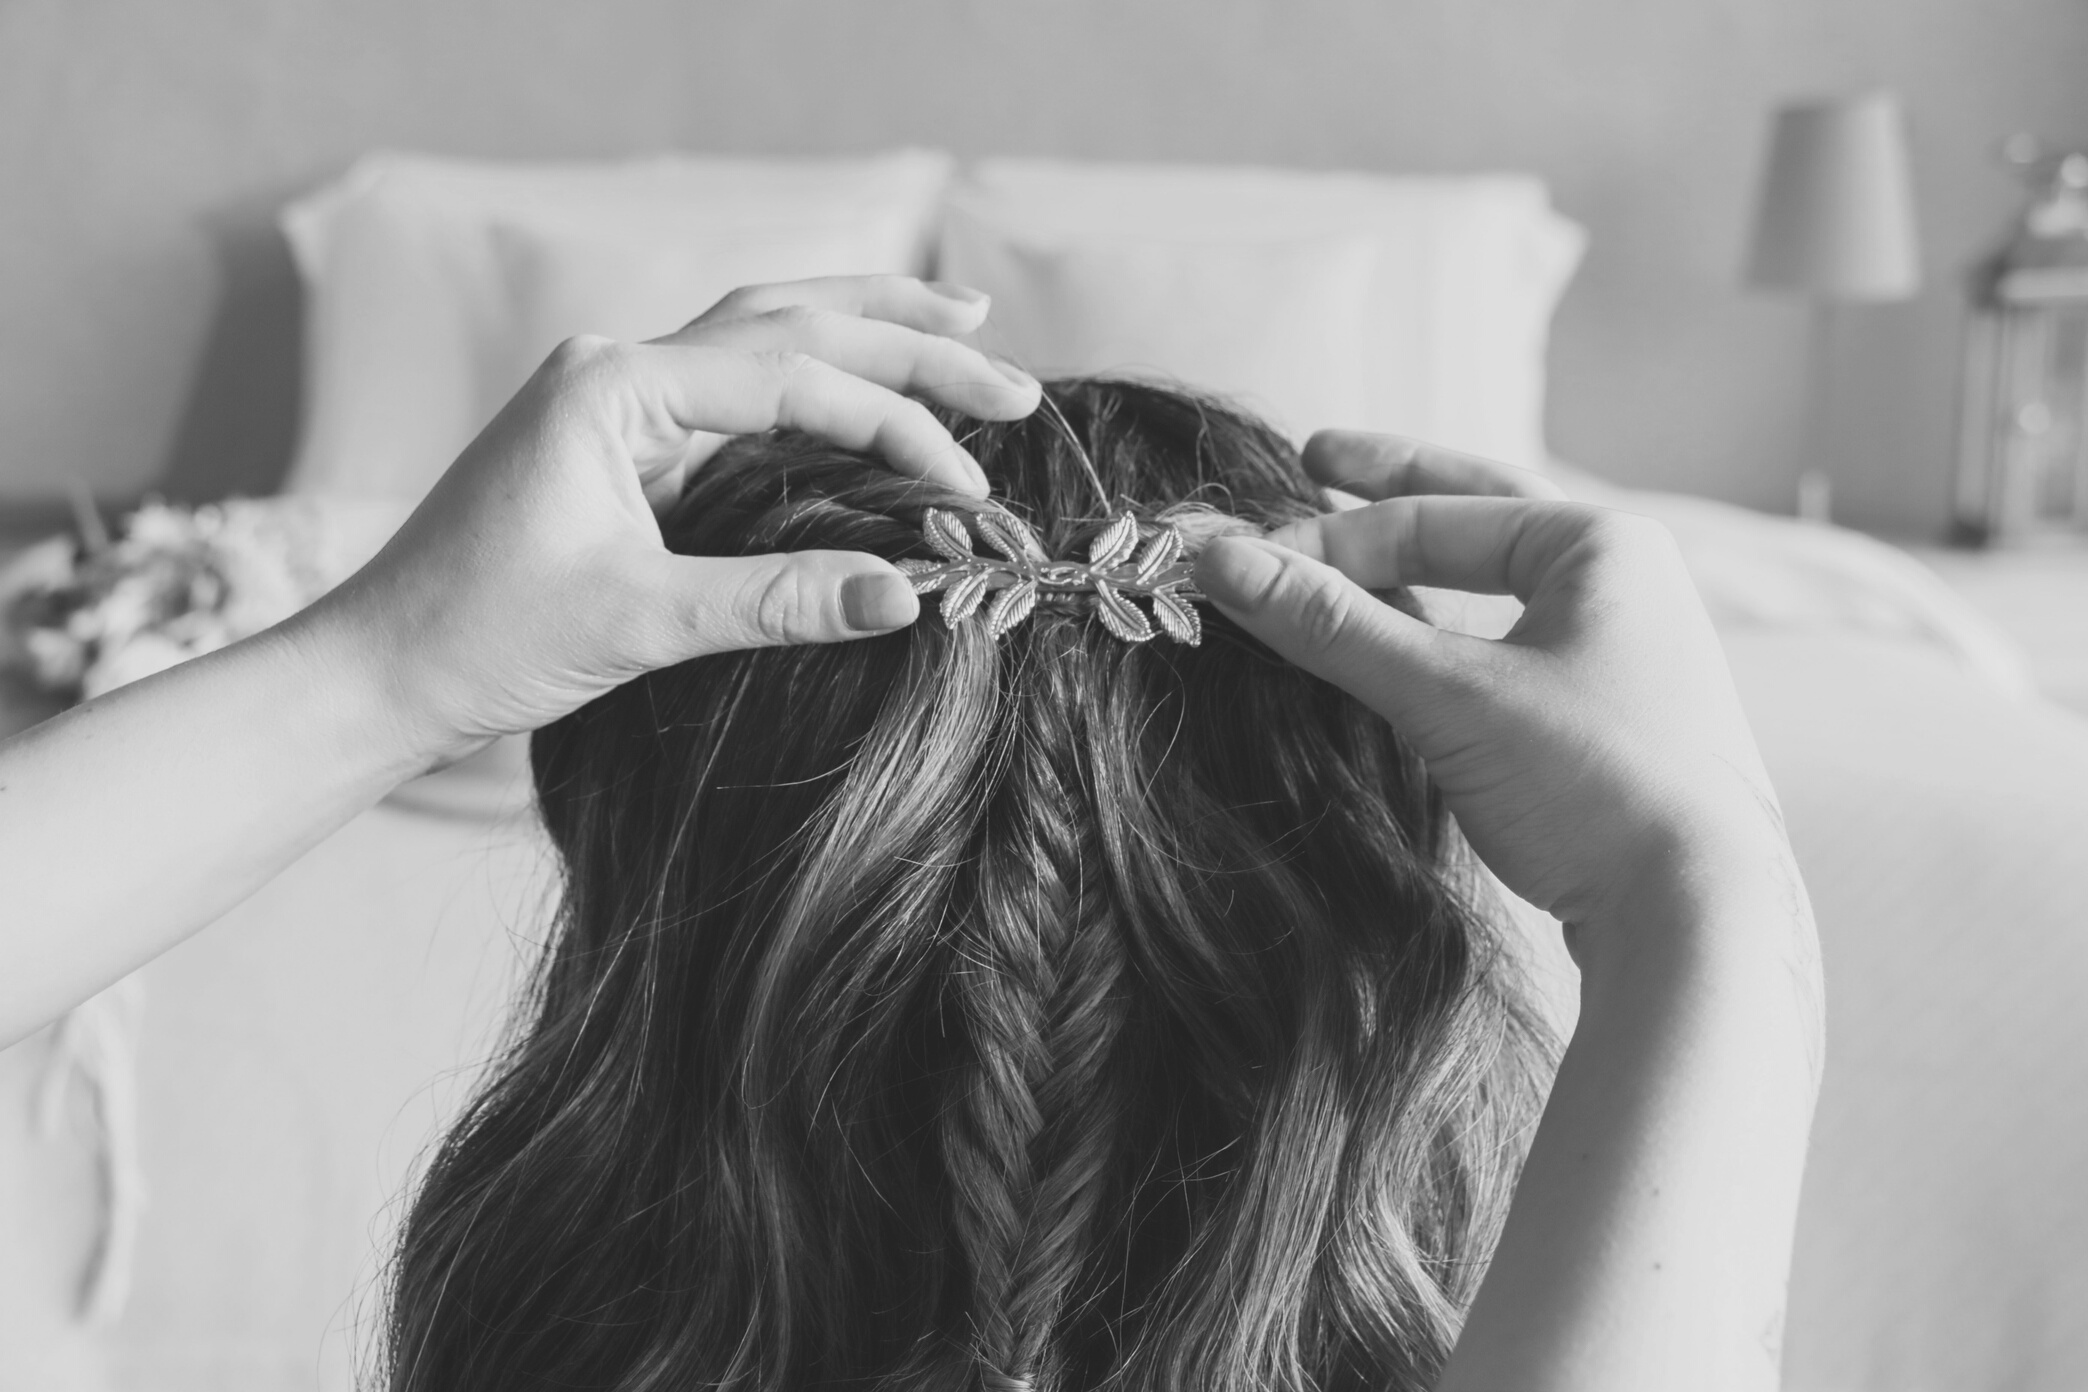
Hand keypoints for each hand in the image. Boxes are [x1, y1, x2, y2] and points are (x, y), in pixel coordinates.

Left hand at [304, 275, 1039, 765]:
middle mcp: (619, 367)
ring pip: (765, 331)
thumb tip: (914, 595)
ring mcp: (618, 397)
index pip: (792, 379)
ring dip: (866, 326)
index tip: (971, 489)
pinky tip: (865, 381)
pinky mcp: (623, 442)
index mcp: (614, 384)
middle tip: (1011, 380)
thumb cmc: (481, 638)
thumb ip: (779, 599)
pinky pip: (739, 388)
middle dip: (909, 341)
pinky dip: (815, 379)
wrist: (377, 674)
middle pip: (792, 320)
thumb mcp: (641, 621)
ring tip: (963, 314)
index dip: (896, 427)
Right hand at [1194, 431, 1794, 940]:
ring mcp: (1625, 653)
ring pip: (1494, 592)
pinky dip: (1445, 641)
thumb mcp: (1450, 696)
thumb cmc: (1594, 787)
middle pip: (1478, 519)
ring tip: (1346, 559)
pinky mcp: (1613, 722)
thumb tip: (1220, 563)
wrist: (1700, 922)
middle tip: (1314, 460)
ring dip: (1416, 575)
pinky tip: (1404, 651)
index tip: (1241, 564)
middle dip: (1391, 497)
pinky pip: (1509, 654)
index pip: (1434, 515)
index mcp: (1602, 545)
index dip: (1327, 538)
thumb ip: (1333, 626)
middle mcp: (1626, 583)